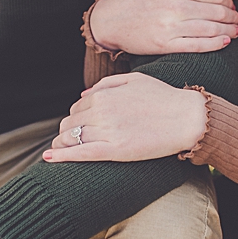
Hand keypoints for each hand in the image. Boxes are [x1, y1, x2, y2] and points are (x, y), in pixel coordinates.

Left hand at [42, 73, 206, 162]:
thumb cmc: (164, 98)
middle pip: (69, 124)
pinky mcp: (115, 150)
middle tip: (71, 141)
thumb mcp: (134, 80)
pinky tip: (50, 158)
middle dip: (67, 132)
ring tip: (61, 151)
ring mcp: (107, 131)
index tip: (80, 127)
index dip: (76, 119)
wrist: (187, 118)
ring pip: (71, 138)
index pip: (76, 109)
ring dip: (62, 144)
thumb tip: (82, 95)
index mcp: (103, 95)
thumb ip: (106, 85)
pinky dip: (62, 156)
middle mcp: (101, 111)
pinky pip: (81, 153)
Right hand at [89, 0, 237, 56]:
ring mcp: (172, 28)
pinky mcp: (166, 45)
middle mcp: (177, 8)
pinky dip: (216, 44)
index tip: (233, 7)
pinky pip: (198, 46)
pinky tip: (226, 42)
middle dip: (233, 17)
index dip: (229, 2)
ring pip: (211, 30)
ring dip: (229, 31)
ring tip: (236, 32)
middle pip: (217, 13)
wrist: (109, 19)